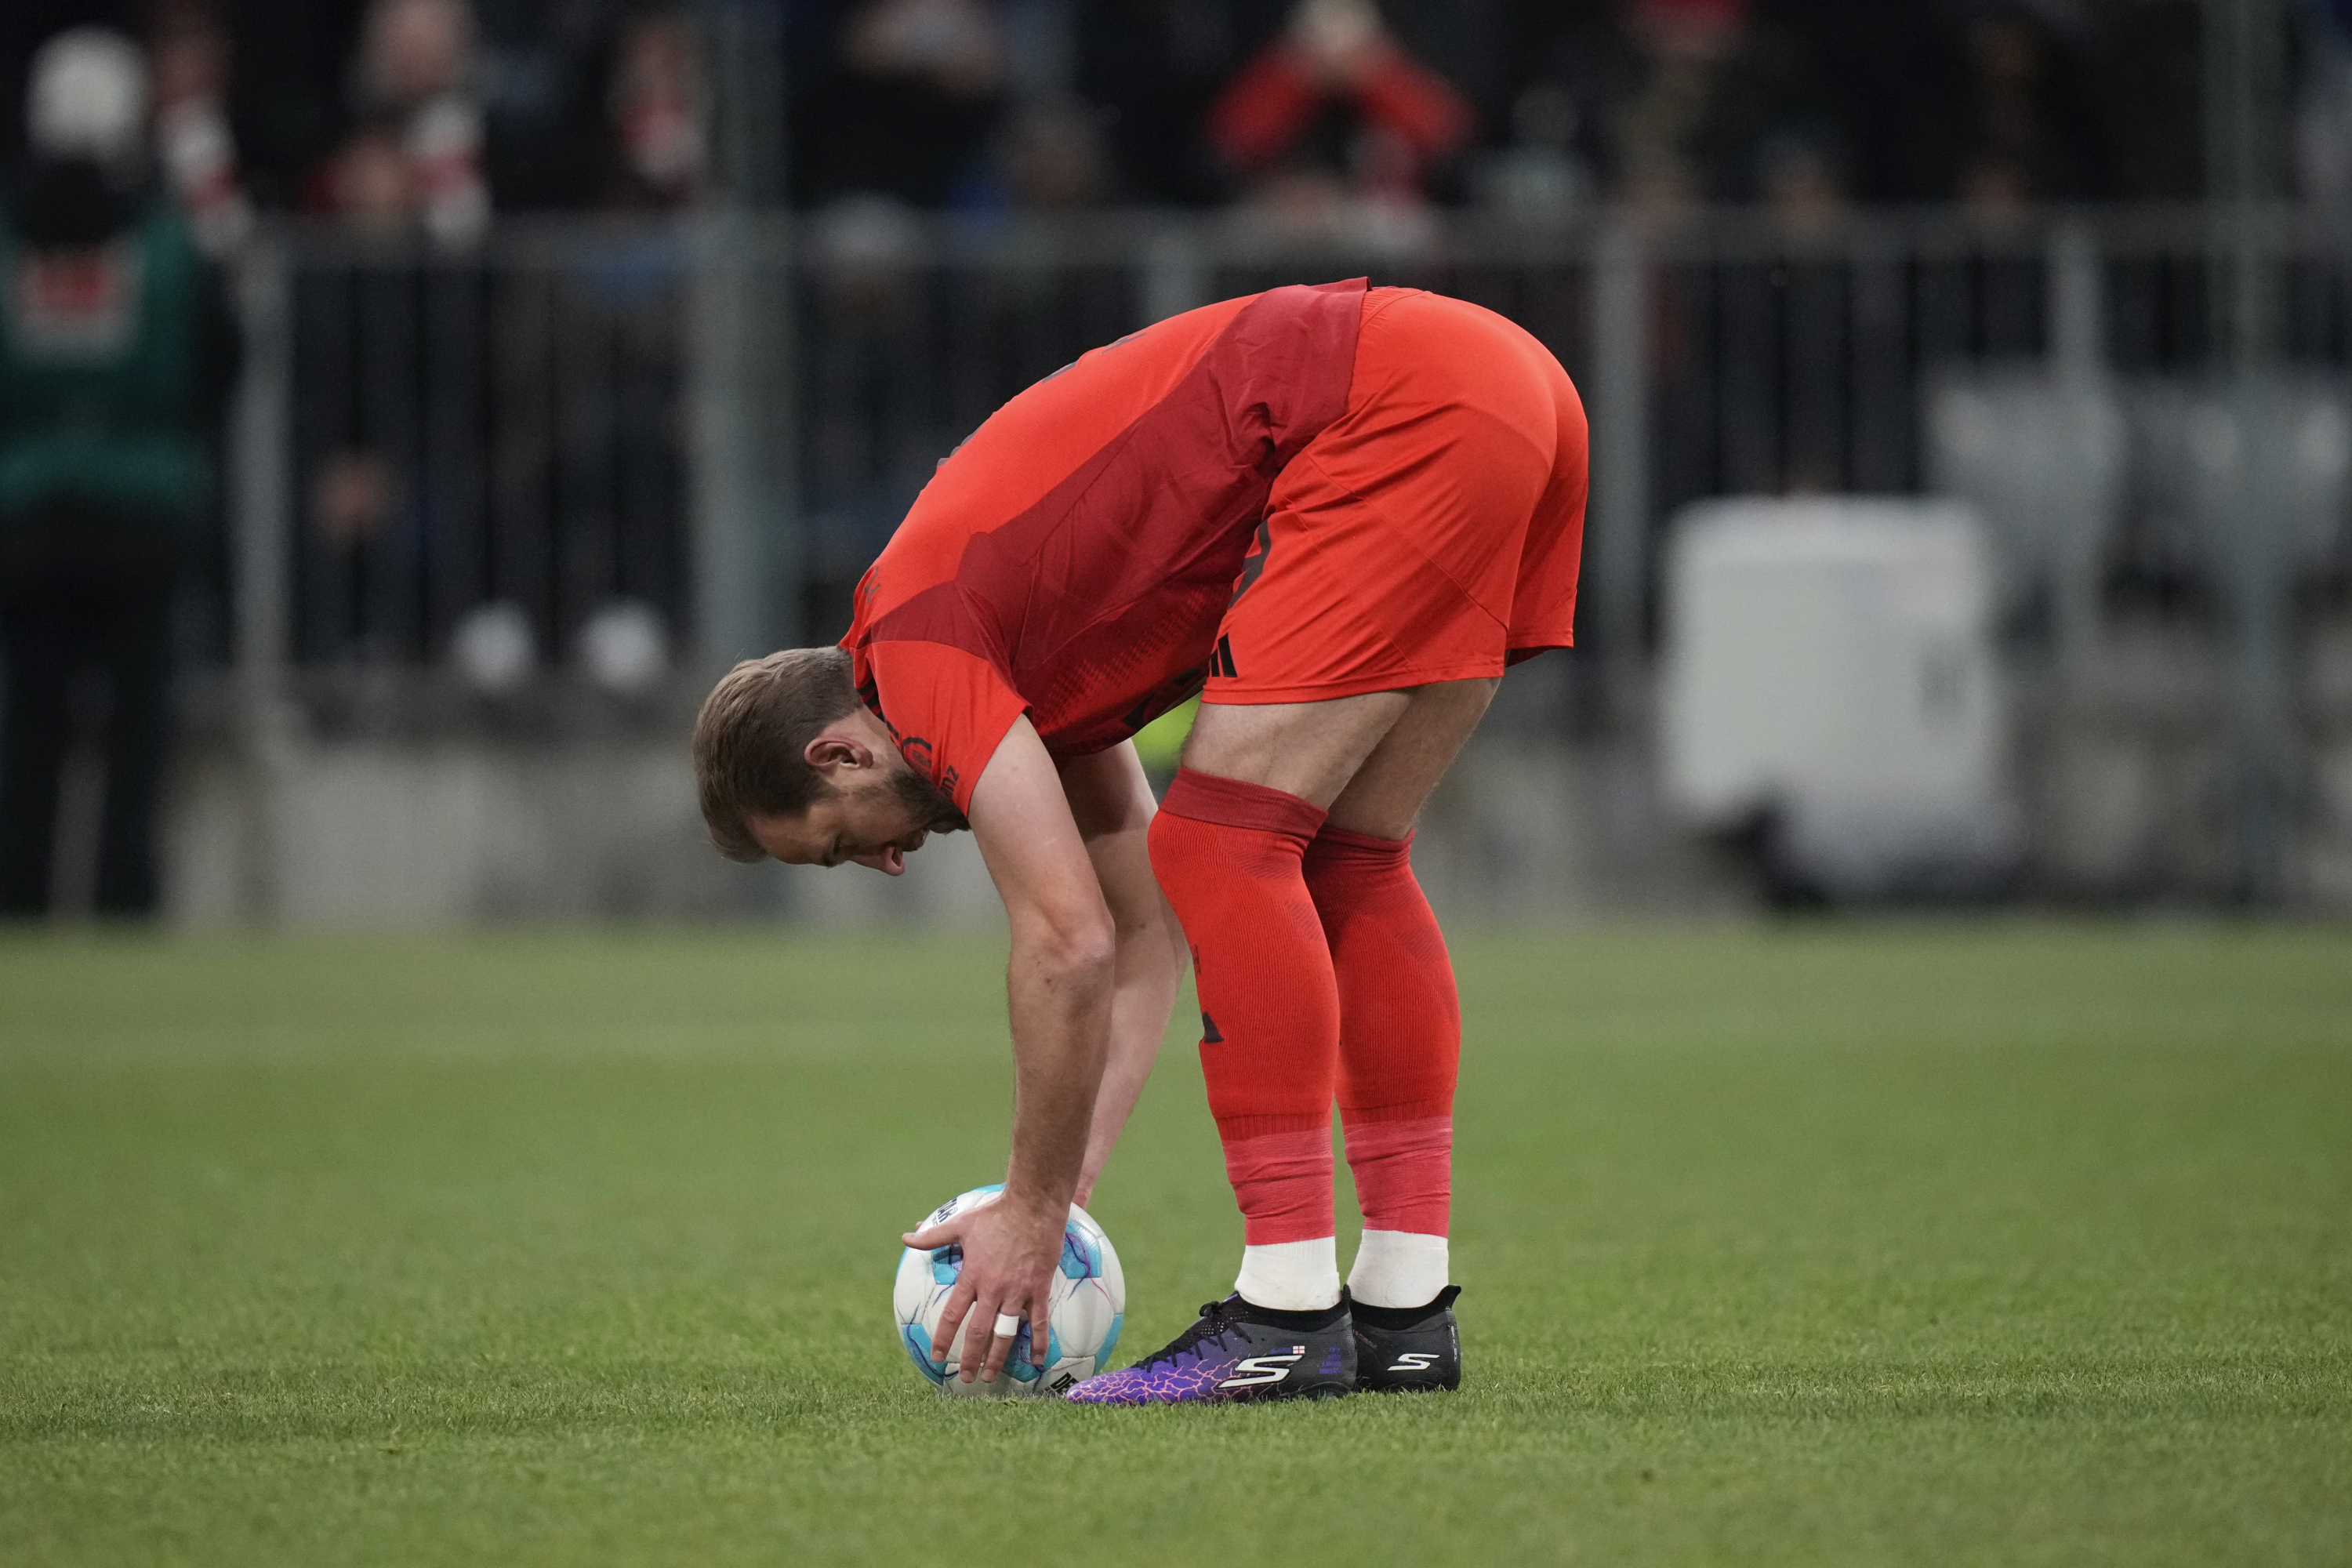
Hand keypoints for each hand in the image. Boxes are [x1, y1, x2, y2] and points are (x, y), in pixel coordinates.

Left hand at [901, 1188, 1064, 1383]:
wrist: (1033, 1205)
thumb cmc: (995, 1214)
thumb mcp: (961, 1225)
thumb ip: (933, 1236)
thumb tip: (906, 1236)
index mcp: (972, 1276)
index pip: (953, 1315)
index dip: (944, 1338)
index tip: (937, 1356)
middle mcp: (993, 1289)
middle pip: (978, 1331)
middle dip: (970, 1358)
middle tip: (964, 1377)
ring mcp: (1017, 1291)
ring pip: (1005, 1332)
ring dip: (997, 1358)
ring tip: (990, 1377)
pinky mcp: (1038, 1288)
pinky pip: (1040, 1322)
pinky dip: (1038, 1343)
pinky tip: (1036, 1361)